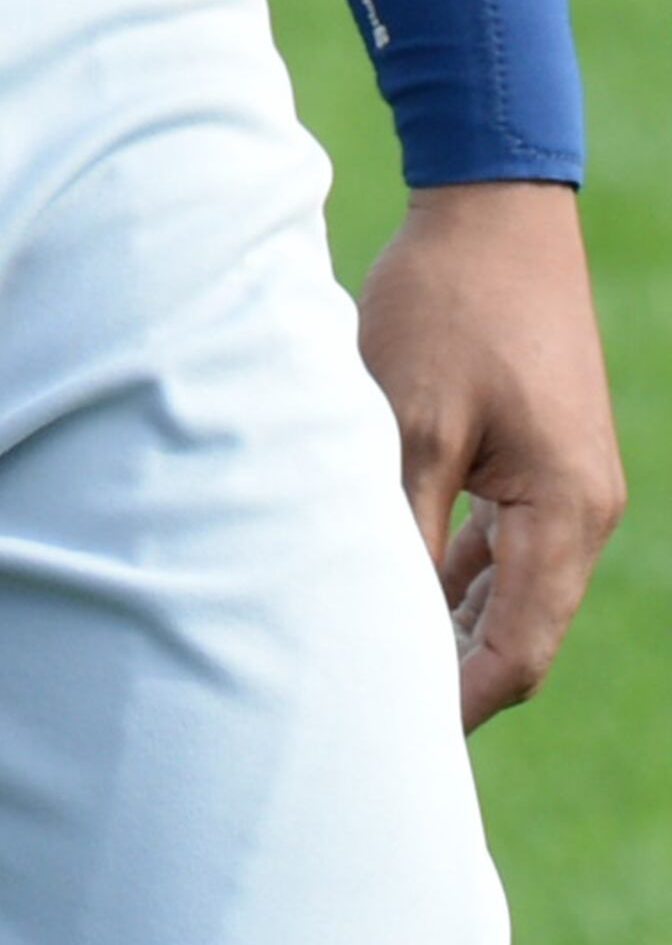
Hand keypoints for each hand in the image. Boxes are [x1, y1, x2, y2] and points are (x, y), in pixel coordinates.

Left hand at [354, 181, 623, 729]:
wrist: (491, 209)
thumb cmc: (447, 306)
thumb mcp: (409, 422)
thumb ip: (396, 525)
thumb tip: (365, 616)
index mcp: (565, 514)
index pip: (517, 651)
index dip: (454, 702)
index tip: (387, 734)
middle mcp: (578, 511)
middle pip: (517, 631)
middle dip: (448, 675)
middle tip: (366, 710)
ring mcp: (561, 486)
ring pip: (504, 589)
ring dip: (445, 623)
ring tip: (366, 662)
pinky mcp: (534, 458)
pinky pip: (496, 542)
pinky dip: (449, 571)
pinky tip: (390, 589)